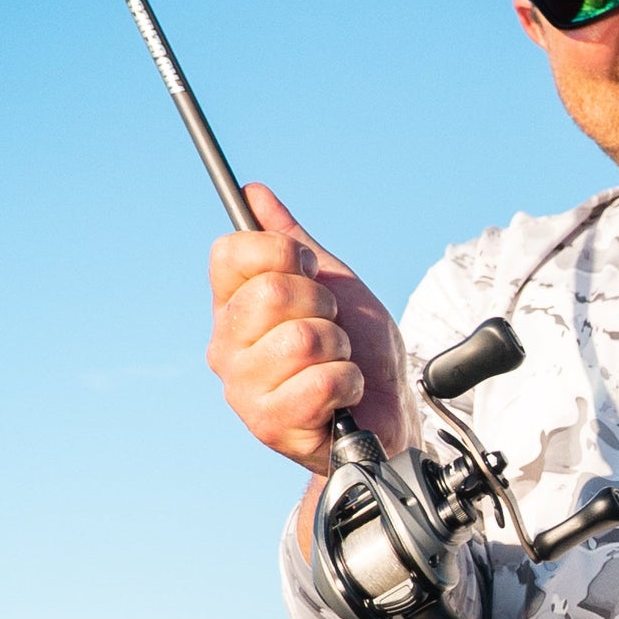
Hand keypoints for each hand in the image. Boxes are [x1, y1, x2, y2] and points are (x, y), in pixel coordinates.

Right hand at [207, 185, 409, 476]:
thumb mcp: (332, 284)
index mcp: (233, 306)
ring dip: (340, 349)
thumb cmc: (359, 351)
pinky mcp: (270, 426)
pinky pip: (321, 381)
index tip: (312, 272)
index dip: (283, 253)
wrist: (390, 411)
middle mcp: (227, 347)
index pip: (231, 253)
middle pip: (271, 291)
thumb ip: (292, 241)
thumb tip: (253, 193)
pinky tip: (344, 394)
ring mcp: (244, 389)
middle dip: (323, 305)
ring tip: (338, 364)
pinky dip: (349, 382)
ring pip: (302, 338)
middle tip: (333, 328)